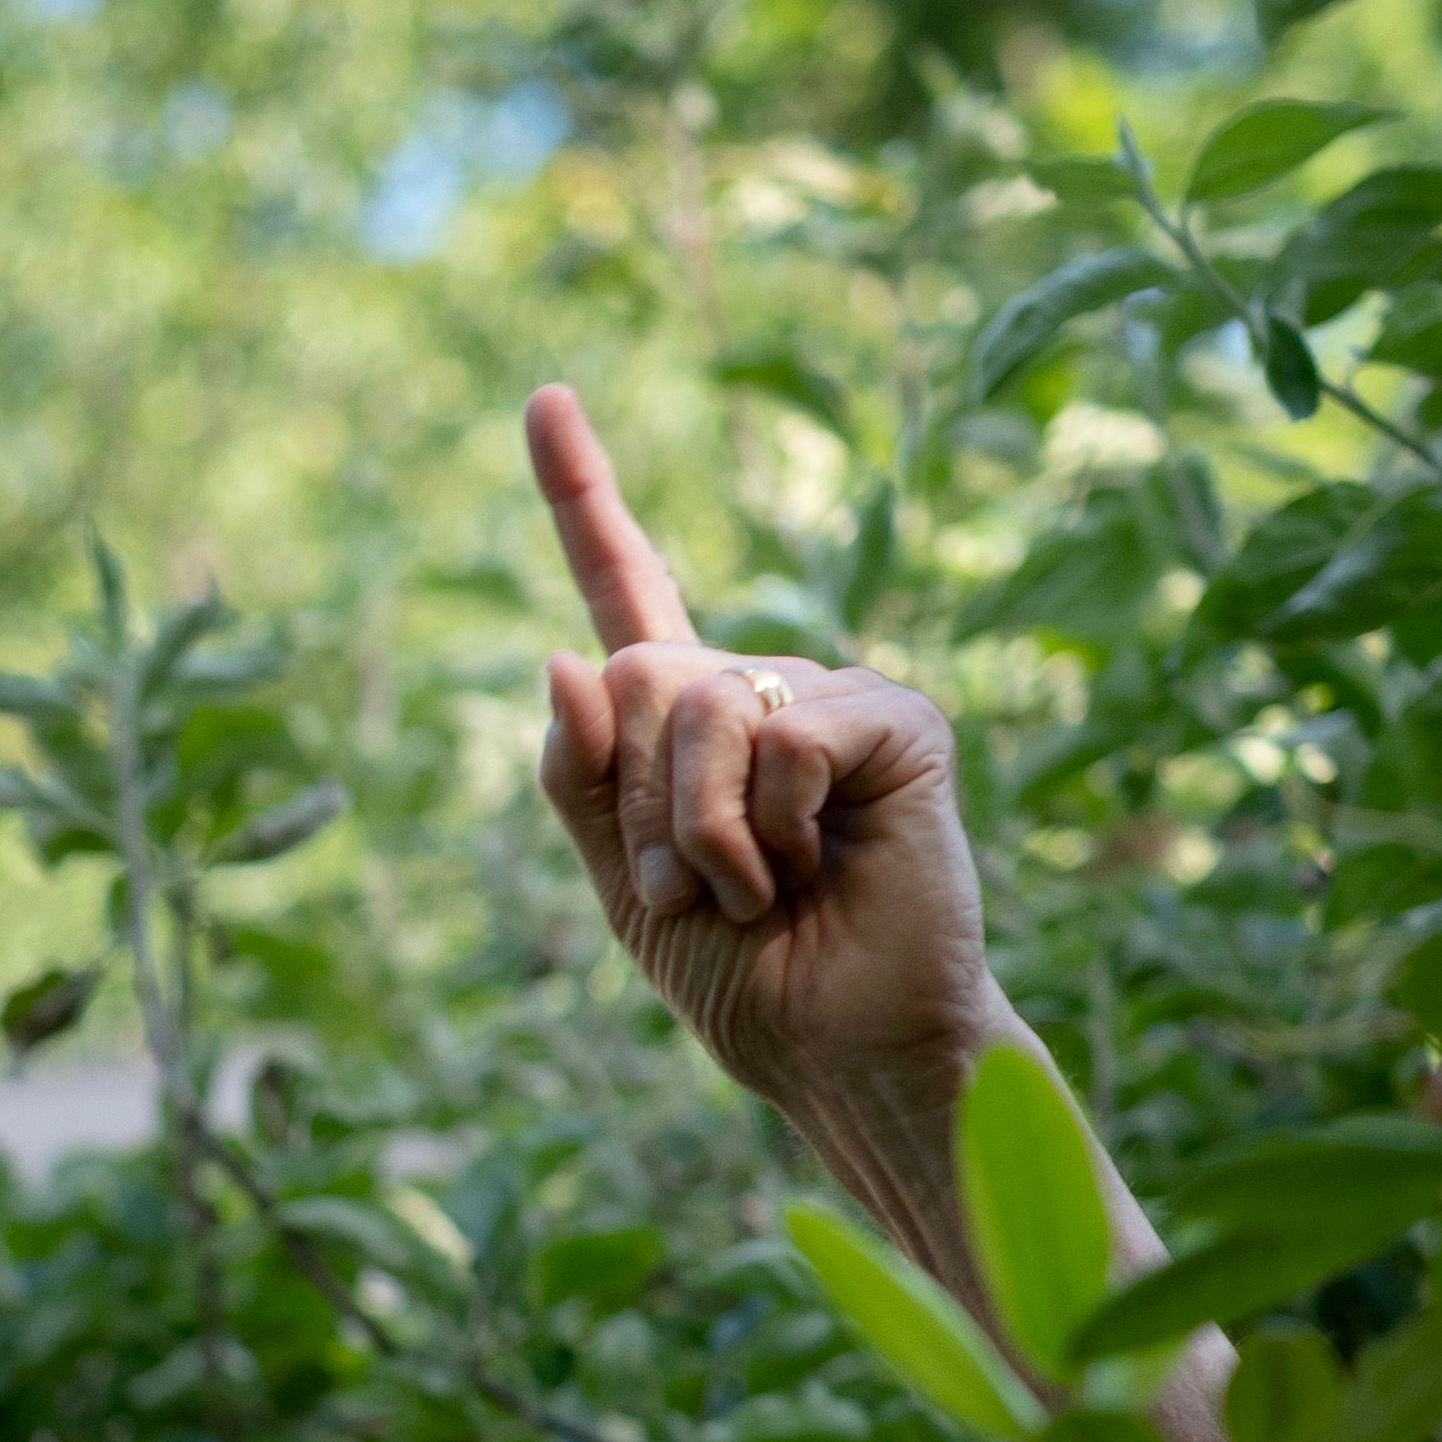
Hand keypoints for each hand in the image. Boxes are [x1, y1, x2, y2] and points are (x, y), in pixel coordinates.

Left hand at [522, 382, 998, 1120]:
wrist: (837, 1045)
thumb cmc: (741, 973)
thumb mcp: (618, 885)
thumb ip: (580, 777)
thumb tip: (566, 655)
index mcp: (688, 719)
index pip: (626, 588)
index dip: (582, 495)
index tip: (544, 397)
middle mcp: (761, 684)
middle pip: (638, 672)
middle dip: (637, 804)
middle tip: (699, 886)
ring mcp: (835, 693)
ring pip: (700, 708)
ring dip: (695, 833)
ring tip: (760, 890)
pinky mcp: (898, 720)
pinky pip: (782, 738)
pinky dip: (769, 827)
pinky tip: (815, 872)